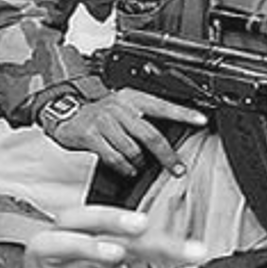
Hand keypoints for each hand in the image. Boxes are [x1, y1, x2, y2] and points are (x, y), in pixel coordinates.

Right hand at [3, 206, 213, 267]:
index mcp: (100, 259)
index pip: (123, 233)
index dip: (160, 239)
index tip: (194, 252)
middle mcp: (71, 266)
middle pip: (72, 220)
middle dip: (105, 217)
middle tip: (140, 226)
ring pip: (41, 246)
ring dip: (78, 245)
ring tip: (113, 255)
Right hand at [42, 88, 205, 176]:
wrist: (65, 114)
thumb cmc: (100, 115)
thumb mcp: (123, 108)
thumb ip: (144, 119)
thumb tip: (171, 138)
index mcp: (132, 98)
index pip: (163, 106)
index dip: (183, 114)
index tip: (201, 121)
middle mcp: (119, 107)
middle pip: (151, 134)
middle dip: (167, 155)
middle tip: (177, 168)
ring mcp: (104, 121)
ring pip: (133, 149)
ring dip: (141, 163)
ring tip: (141, 166)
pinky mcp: (91, 135)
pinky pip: (115, 157)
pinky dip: (125, 167)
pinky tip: (128, 169)